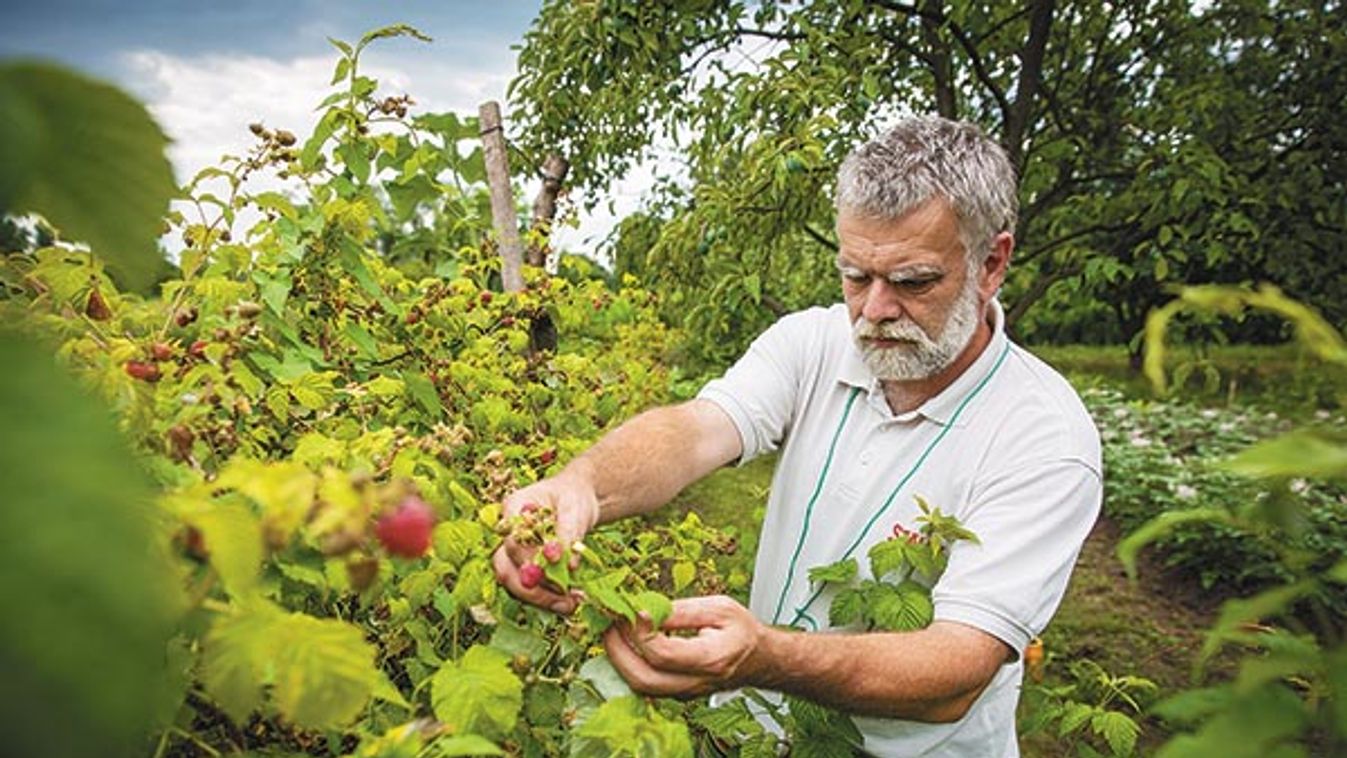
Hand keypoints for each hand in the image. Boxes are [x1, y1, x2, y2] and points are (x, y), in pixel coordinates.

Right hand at [492, 471, 599, 613]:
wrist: (577, 503)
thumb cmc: (573, 499)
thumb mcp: (575, 509)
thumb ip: (568, 532)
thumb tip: (567, 564)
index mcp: (513, 509)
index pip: (512, 539)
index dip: (530, 557)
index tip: (556, 564)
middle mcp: (506, 534)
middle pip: (505, 568)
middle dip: (533, 589)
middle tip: (564, 599)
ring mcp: (512, 554)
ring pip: (515, 584)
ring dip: (542, 599)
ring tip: (572, 603)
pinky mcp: (525, 569)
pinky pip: (530, 589)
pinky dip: (549, 598)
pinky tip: (571, 601)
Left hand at [603, 595, 767, 697]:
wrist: (760, 658)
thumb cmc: (742, 631)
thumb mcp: (719, 608)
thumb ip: (682, 611)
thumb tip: (646, 609)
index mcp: (711, 659)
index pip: (663, 654)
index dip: (641, 633)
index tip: (633, 610)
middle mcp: (697, 682)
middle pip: (644, 679)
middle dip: (618, 651)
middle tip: (610, 623)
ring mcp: (685, 692)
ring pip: (640, 686)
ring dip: (620, 658)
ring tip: (615, 629)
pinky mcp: (677, 693)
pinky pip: (646, 683)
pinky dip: (630, 663)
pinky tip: (627, 641)